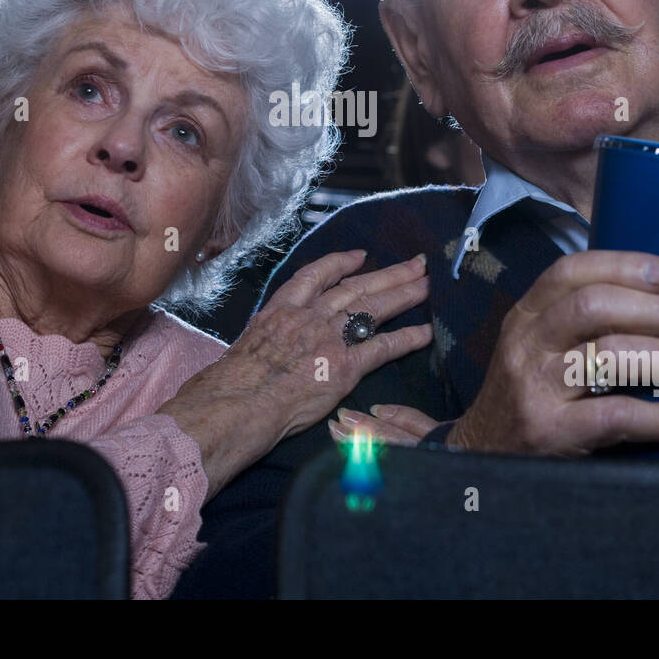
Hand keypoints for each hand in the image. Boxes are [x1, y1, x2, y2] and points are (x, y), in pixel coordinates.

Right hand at [159, 250, 431, 497]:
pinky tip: (426, 332)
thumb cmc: (230, 384)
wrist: (237, 403)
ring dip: (404, 294)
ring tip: (427, 284)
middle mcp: (309, 316)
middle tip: (416, 263)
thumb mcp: (245, 347)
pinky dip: (407, 339)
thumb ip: (266, 341)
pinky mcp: (345, 366)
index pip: (316, 276)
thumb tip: (268, 350)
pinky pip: (383, 347)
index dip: (341, 263)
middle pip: (356, 287)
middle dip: (388, 274)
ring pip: (374, 308)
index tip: (360, 256)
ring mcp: (328, 338)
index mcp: (281, 310)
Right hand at [447, 250, 658, 455]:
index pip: (570, 272)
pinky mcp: (549, 431)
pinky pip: (615, 415)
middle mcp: (527, 344)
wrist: (481, 457)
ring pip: (610, 356)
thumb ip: (579, 324)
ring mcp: (536, 387)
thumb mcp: (536, 348)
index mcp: (526, 316)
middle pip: (595, 307)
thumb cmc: (526, 397)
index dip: (623, 265)